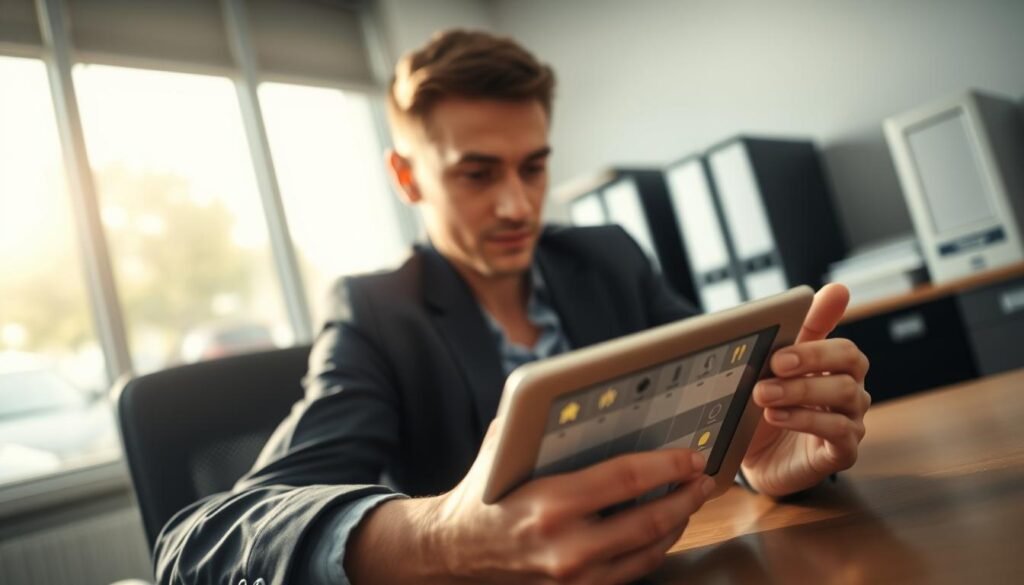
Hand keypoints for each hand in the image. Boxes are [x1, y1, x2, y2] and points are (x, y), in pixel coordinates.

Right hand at [346, 422, 715, 583]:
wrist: (454, 553)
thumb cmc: (482, 495)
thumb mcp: (500, 449)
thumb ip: (535, 423)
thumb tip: (575, 390)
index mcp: (549, 503)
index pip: (626, 479)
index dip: (666, 465)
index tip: (690, 454)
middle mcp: (566, 546)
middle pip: (649, 519)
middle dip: (685, 495)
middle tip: (705, 476)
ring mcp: (576, 577)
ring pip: (649, 550)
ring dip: (679, 521)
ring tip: (693, 497)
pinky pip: (633, 571)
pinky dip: (656, 547)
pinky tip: (666, 527)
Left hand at [740, 283, 870, 496]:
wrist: (757, 458)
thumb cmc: (772, 405)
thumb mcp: (778, 365)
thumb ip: (803, 329)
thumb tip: (837, 289)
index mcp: (837, 367)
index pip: (843, 346)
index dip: (817, 344)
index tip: (783, 349)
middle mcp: (850, 391)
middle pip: (851, 364)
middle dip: (811, 360)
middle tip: (774, 365)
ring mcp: (851, 421)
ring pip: (845, 396)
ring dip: (801, 392)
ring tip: (764, 395)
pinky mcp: (843, 451)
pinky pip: (838, 432)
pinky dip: (805, 421)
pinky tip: (777, 417)